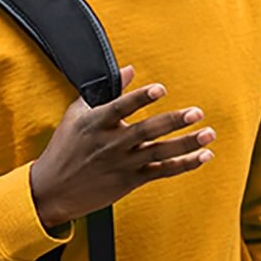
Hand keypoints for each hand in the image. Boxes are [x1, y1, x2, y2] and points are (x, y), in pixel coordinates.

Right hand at [30, 65, 215, 229]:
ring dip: (186, 144)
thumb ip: (106, 92)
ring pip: (159, 153)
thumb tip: (129, 70)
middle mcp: (111, 144)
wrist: (52, 191)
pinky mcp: (130, 181)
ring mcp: (122, 164)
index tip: (160, 89)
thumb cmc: (64, 148)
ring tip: (208, 134)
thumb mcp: (77, 114)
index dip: (141, 98)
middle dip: (173, 121)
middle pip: (146, 131)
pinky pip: (162, 171)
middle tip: (196, 113)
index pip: (121, 107)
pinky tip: (203, 156)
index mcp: (96, 123)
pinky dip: (184, 165)